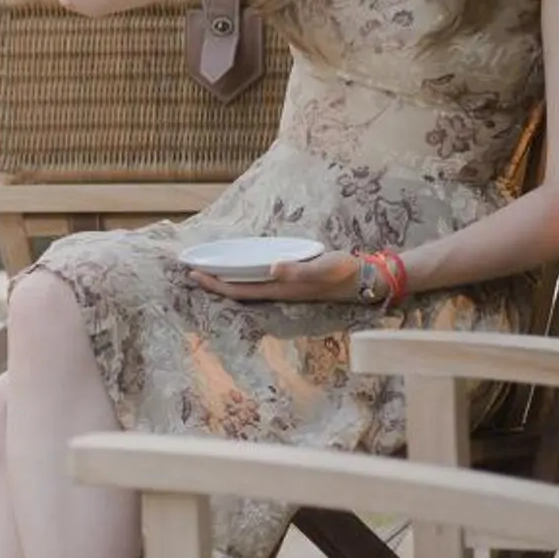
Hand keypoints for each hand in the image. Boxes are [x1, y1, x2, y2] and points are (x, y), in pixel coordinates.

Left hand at [193, 250, 365, 302]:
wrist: (366, 279)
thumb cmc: (344, 272)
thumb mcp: (323, 268)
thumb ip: (299, 270)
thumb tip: (272, 269)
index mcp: (281, 289)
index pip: (240, 289)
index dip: (216, 284)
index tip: (194, 275)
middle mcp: (279, 291)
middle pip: (239, 291)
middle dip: (214, 283)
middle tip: (191, 272)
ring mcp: (286, 288)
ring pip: (248, 287)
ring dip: (227, 280)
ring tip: (210, 270)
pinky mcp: (293, 280)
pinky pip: (260, 279)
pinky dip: (244, 274)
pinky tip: (242, 266)